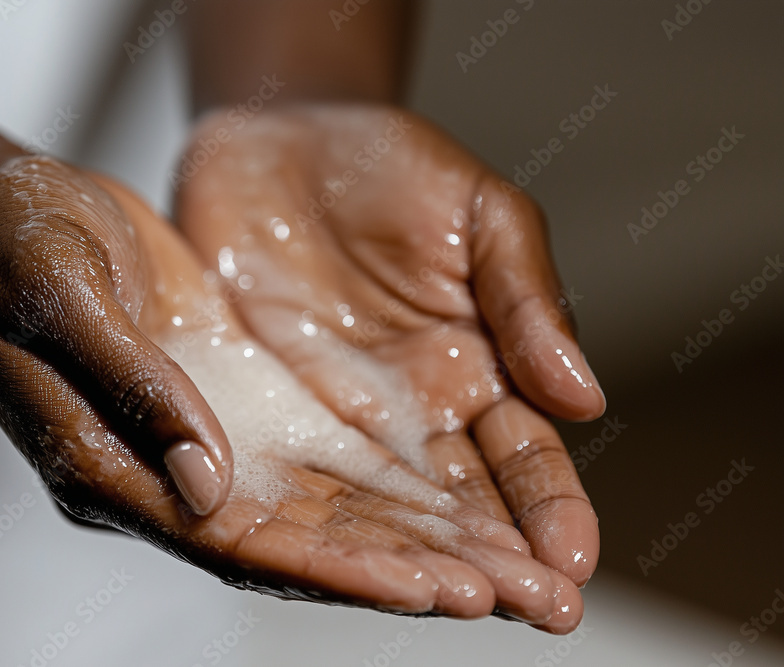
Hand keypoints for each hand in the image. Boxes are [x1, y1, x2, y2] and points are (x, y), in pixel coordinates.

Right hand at [0, 156, 580, 631]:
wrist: (10, 214)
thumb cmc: (14, 250)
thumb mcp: (59, 299)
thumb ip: (132, 387)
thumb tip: (206, 484)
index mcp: (111, 469)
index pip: (239, 544)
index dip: (337, 569)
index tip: (429, 590)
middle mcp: (167, 475)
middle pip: (300, 545)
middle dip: (402, 573)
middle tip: (506, 599)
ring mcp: (203, 442)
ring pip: (322, 509)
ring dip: (409, 540)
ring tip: (501, 568)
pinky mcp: (232, 402)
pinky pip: (317, 456)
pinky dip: (382, 483)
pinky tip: (447, 499)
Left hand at [175, 104, 603, 584]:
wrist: (279, 139)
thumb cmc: (389, 166)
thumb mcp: (480, 215)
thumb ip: (528, 300)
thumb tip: (584, 397)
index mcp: (477, 368)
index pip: (523, 458)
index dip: (550, 511)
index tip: (571, 563)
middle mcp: (408, 412)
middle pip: (458, 505)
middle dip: (497, 560)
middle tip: (534, 615)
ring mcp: (333, 417)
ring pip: (377, 508)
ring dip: (413, 557)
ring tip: (447, 605)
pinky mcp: (264, 409)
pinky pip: (288, 474)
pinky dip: (311, 519)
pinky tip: (332, 561)